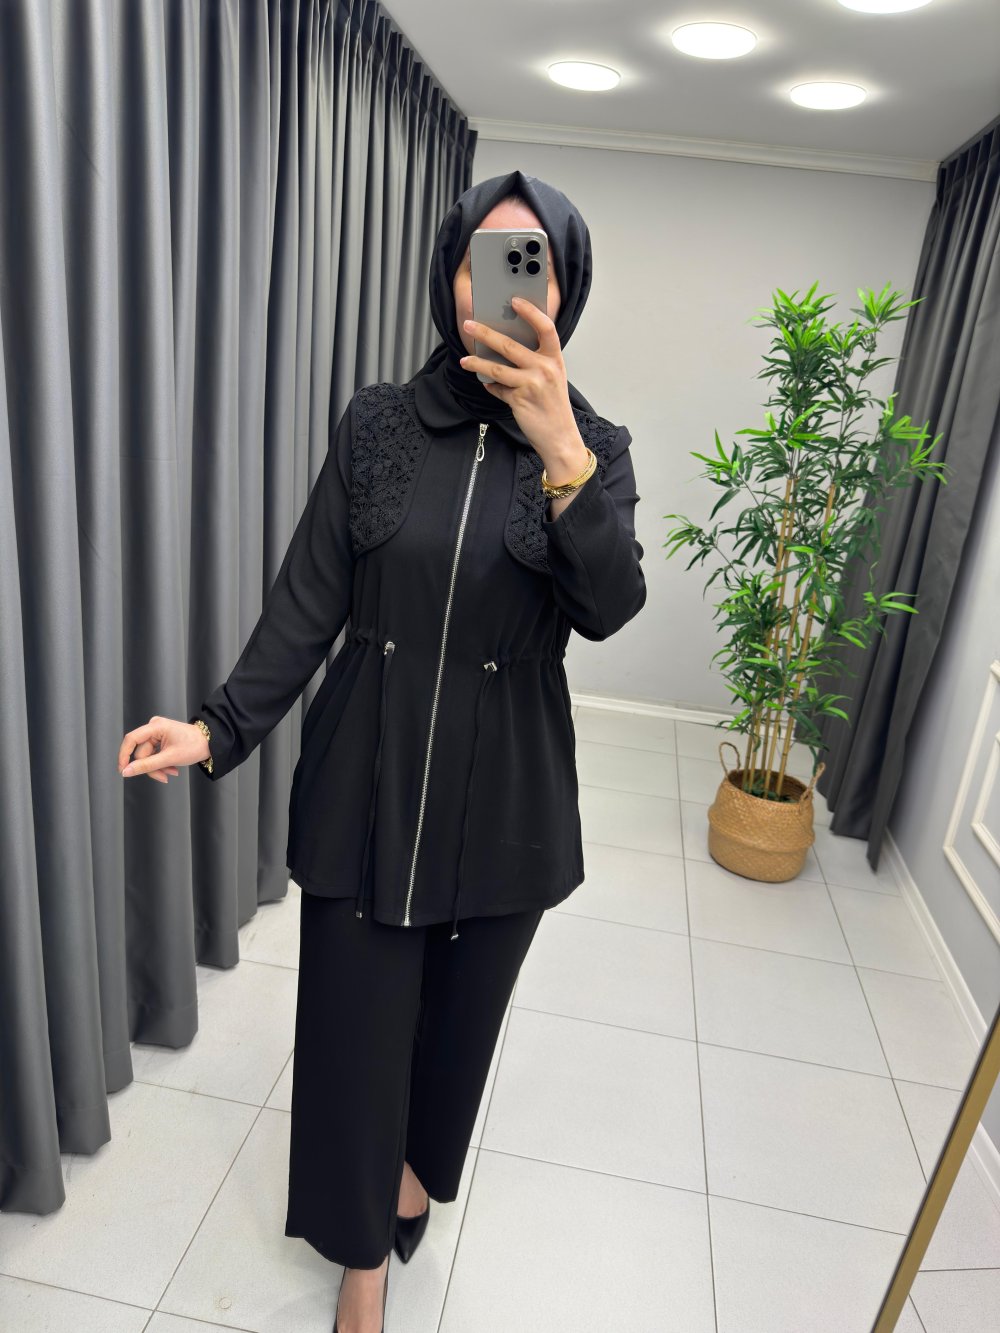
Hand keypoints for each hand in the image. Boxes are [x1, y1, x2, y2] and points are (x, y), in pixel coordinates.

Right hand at [118, 717, 208, 781]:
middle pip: (141, 752)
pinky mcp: (159, 739)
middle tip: (164, 777)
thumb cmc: (194, 746)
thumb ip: (146, 766)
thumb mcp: (169, 758)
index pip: (131, 739)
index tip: (123, 771)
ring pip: (147, 756)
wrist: (210, 743)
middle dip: (151, 767)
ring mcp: (156, 733)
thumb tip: (126, 771)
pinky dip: (161, 764)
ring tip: (172, 772)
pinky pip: (153, 755)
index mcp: (156, 726)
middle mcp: (154, 727)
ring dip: (158, 767)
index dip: (124, 755)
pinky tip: (172, 768)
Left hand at [459, 298, 586, 469]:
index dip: (530, 312)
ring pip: (496, 368)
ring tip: (465, 360)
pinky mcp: (519, 400)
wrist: (560, 438)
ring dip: (477, 363)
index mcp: (555, 359)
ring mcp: (531, 384)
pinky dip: (490, 386)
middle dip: (485, 334)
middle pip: (510, 345)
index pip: (545, 328)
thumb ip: (536, 362)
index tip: (515, 301)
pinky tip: (486, 384)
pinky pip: (497, 389)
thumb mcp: (552, 379)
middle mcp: (544, 369)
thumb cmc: (554, 407)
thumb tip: (507, 348)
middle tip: (469, 326)